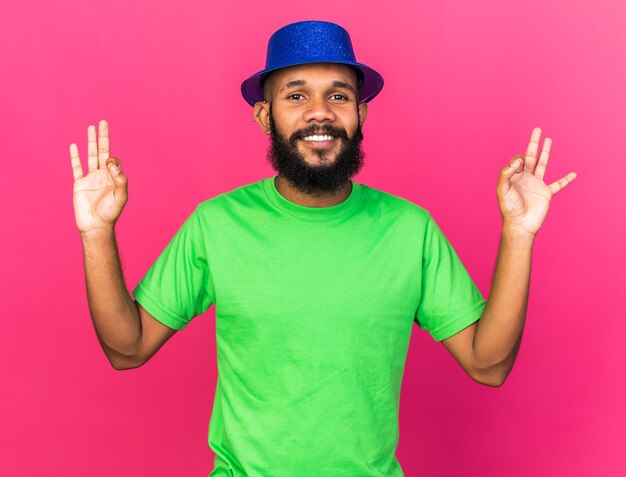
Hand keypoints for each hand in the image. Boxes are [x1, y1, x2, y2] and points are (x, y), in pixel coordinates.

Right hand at [70, 119, 127, 235]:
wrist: (95, 226)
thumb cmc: (110, 213)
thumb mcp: (121, 197)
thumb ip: (120, 180)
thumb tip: (111, 163)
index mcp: (114, 177)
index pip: (114, 160)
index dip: (112, 159)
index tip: (109, 166)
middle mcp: (103, 175)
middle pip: (103, 151)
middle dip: (103, 137)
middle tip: (103, 122)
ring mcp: (90, 178)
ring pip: (90, 155)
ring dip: (91, 142)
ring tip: (91, 127)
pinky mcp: (79, 183)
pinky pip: (76, 167)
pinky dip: (75, 156)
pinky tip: (74, 145)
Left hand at [496, 127, 576, 236]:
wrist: (520, 224)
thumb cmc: (509, 208)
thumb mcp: (502, 188)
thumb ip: (506, 173)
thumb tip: (519, 160)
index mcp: (515, 176)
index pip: (518, 159)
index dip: (519, 158)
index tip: (519, 165)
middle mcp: (526, 177)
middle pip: (531, 156)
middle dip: (533, 143)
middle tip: (537, 129)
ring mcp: (537, 184)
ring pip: (543, 164)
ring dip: (546, 152)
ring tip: (548, 140)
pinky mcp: (546, 193)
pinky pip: (558, 184)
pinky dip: (566, 179)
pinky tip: (573, 174)